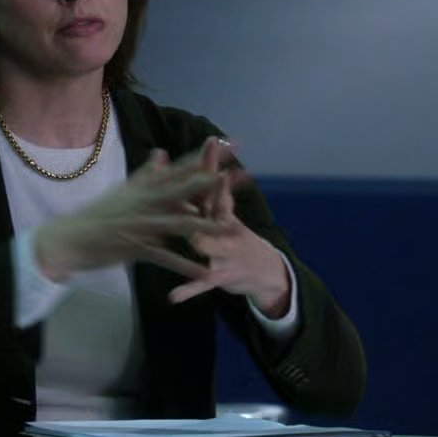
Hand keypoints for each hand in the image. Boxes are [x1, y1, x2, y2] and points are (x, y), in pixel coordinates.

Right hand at [34, 142, 234, 281]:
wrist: (70, 238)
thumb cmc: (98, 214)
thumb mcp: (124, 190)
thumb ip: (147, 173)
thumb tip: (161, 152)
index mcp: (145, 187)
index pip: (179, 168)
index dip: (204, 157)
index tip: (227, 144)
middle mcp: (146, 202)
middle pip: (186, 190)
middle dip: (214, 184)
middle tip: (241, 177)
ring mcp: (143, 225)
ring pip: (181, 223)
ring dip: (208, 226)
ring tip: (233, 228)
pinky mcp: (137, 248)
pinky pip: (167, 258)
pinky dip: (186, 266)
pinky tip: (206, 273)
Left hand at [167, 142, 291, 317]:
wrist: (265, 271)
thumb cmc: (235, 236)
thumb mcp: (225, 213)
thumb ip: (211, 189)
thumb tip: (206, 161)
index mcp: (222, 212)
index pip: (216, 182)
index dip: (213, 161)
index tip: (212, 140)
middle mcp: (226, 229)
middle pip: (217, 209)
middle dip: (215, 192)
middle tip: (214, 177)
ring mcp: (225, 253)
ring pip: (212, 247)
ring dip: (204, 243)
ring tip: (195, 239)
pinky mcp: (220, 276)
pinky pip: (202, 284)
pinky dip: (188, 289)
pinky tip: (172, 296)